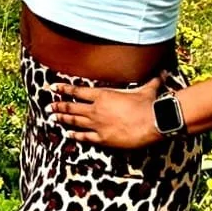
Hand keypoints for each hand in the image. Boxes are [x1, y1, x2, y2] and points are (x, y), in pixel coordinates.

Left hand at [49, 76, 163, 149]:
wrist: (152, 122)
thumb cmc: (148, 104)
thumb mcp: (147, 89)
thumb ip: (151, 80)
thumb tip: (163, 72)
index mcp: (103, 94)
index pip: (77, 91)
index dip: (64, 89)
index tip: (53, 88)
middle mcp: (96, 109)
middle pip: (72, 107)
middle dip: (59, 106)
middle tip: (48, 106)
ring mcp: (98, 124)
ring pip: (75, 121)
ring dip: (62, 119)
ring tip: (52, 118)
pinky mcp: (103, 138)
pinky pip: (85, 137)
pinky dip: (75, 135)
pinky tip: (68, 135)